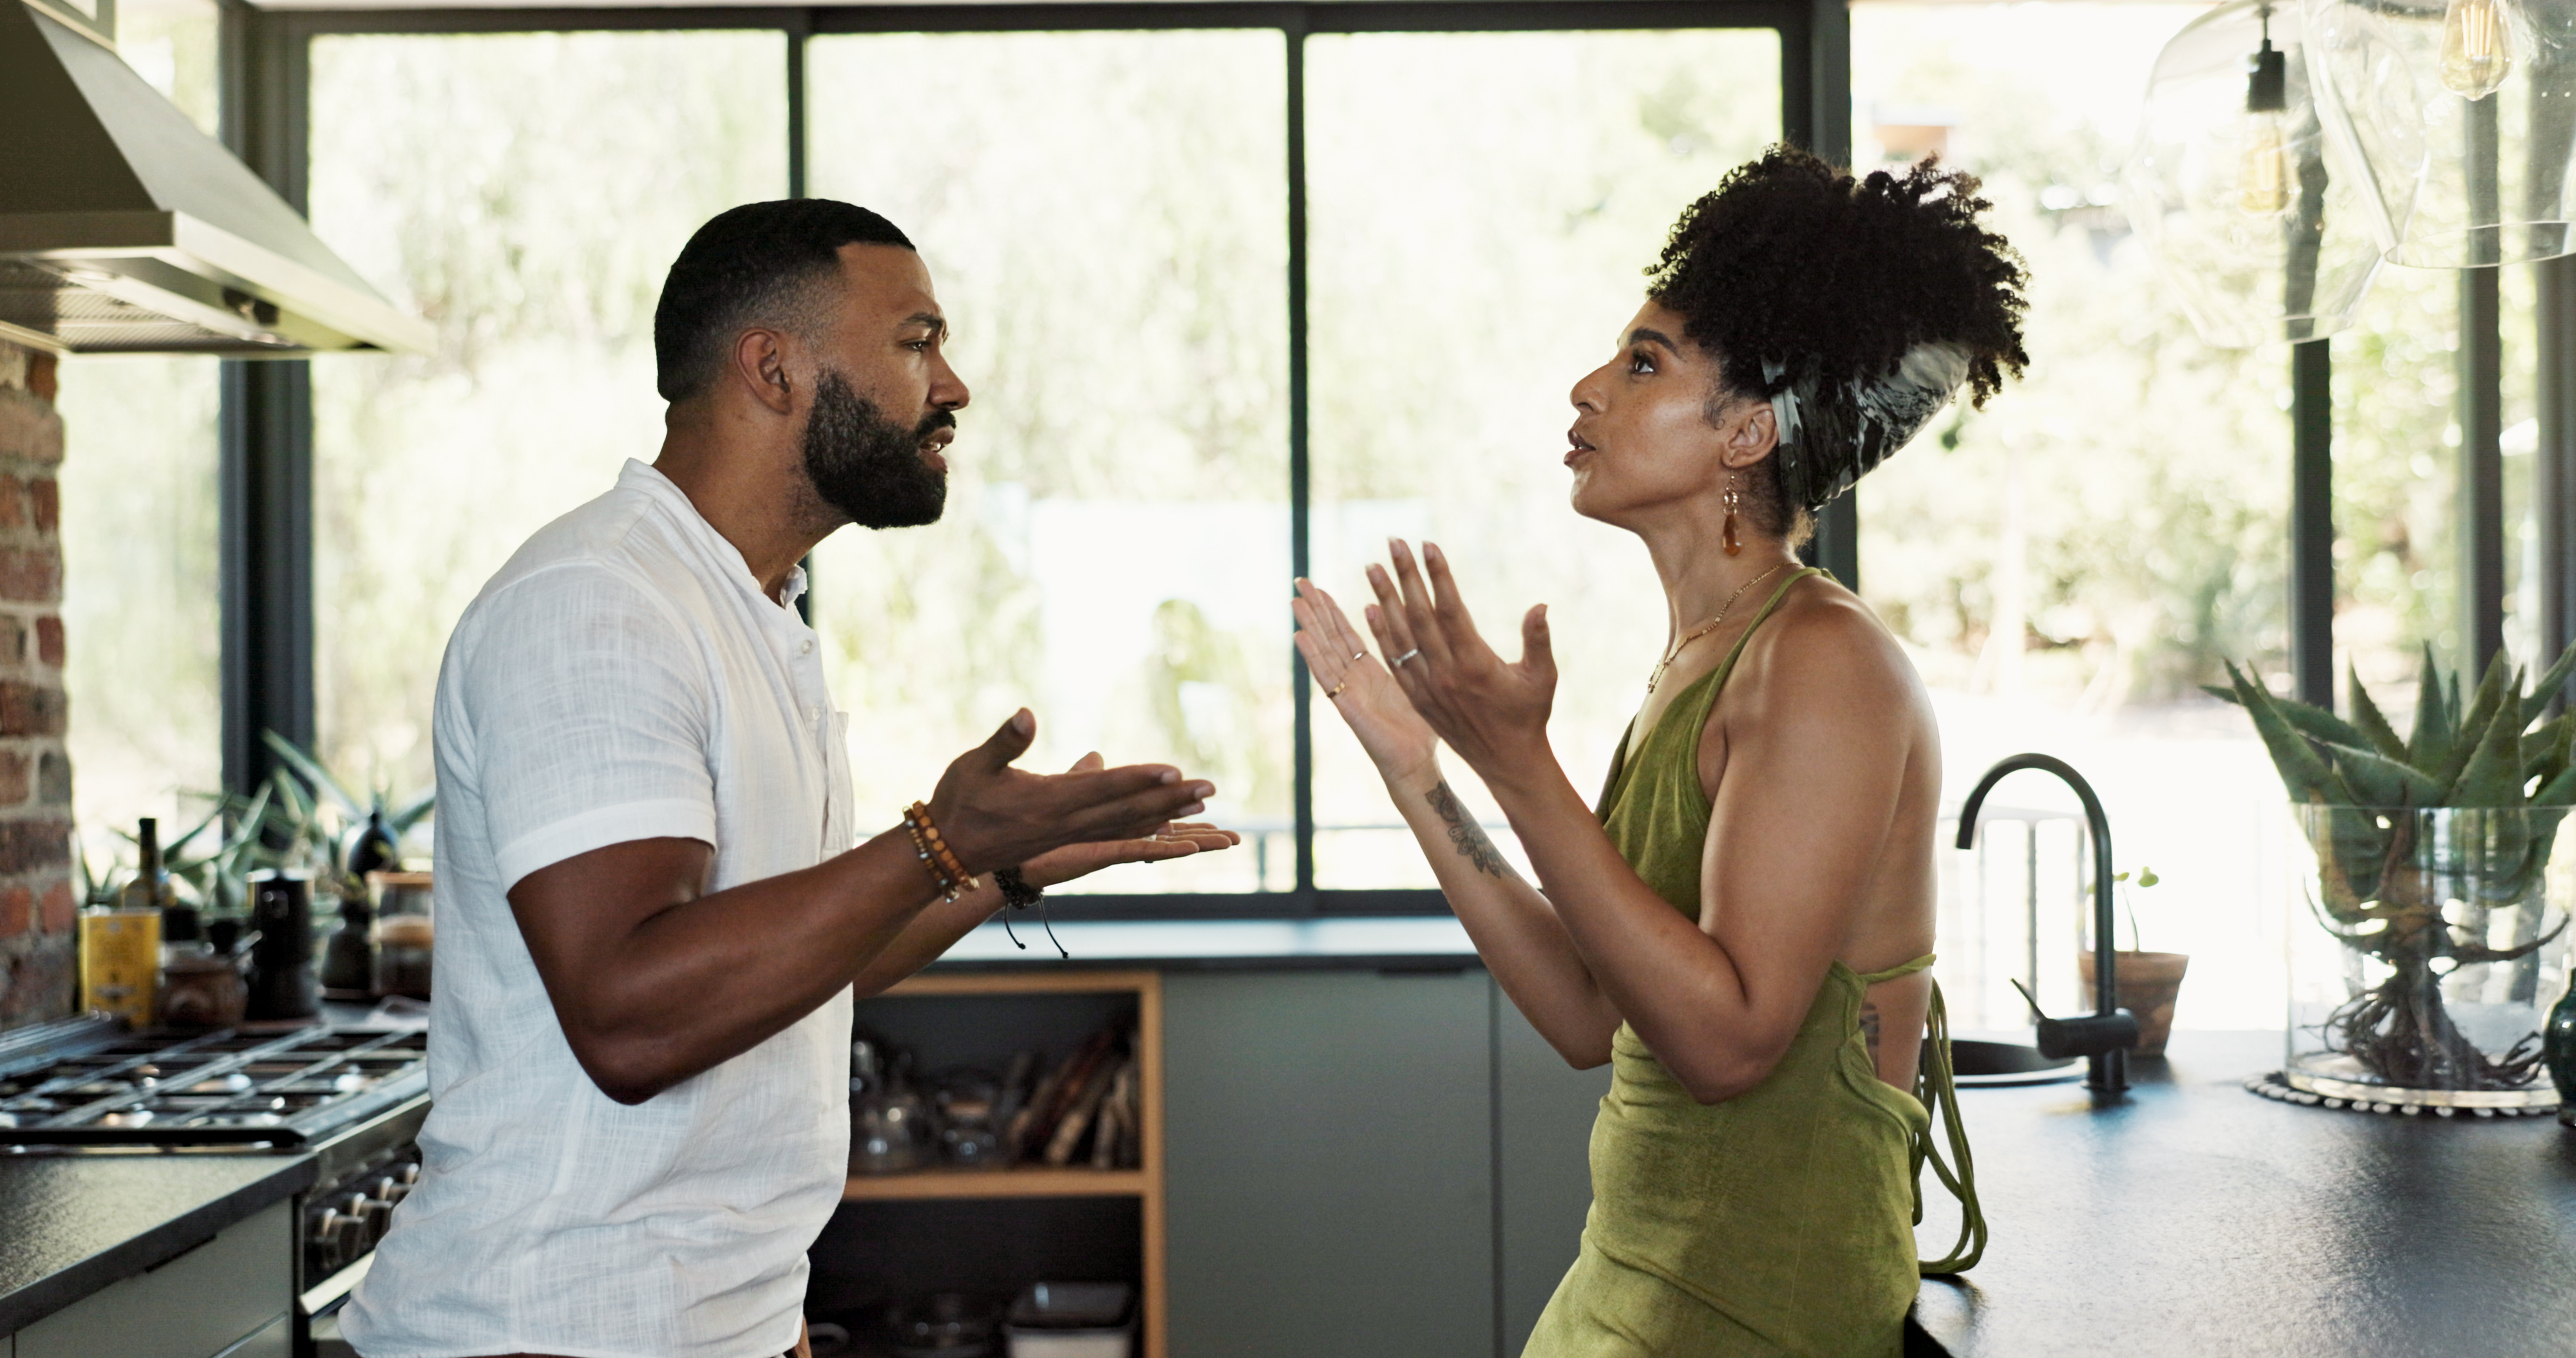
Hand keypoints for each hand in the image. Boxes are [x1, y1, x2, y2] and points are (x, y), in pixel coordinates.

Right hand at [927, 712, 1214, 875]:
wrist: (946, 850)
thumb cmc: (959, 801)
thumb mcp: (975, 764)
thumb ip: (1005, 741)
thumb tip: (1026, 713)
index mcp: (1049, 802)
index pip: (1104, 787)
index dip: (1141, 778)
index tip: (1175, 770)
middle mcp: (1066, 822)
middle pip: (1127, 808)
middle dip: (1170, 797)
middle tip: (1209, 787)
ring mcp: (1069, 834)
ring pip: (1126, 823)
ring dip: (1165, 812)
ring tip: (1200, 803)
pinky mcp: (1067, 840)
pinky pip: (1114, 833)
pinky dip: (1144, 826)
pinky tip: (1166, 823)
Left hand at [1019, 754, 1242, 887]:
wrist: (977, 838)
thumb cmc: (1003, 808)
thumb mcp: (1049, 782)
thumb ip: (1078, 773)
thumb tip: (1095, 756)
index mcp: (1097, 814)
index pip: (1144, 805)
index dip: (1175, 798)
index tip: (1204, 792)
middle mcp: (1106, 832)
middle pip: (1162, 826)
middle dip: (1197, 826)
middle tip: (1236, 833)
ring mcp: (1104, 843)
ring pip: (1159, 840)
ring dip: (1194, 840)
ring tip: (1231, 841)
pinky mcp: (1095, 853)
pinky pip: (1138, 849)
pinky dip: (1167, 848)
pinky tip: (1194, 849)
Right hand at [1294, 576, 1441, 790]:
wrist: (1416, 765)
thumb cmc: (1421, 732)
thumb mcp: (1418, 685)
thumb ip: (1415, 661)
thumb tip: (1431, 636)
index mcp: (1371, 673)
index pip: (1348, 635)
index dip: (1334, 611)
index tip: (1320, 588)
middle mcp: (1354, 679)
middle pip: (1331, 636)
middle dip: (1316, 608)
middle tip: (1300, 580)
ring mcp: (1348, 691)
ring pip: (1325, 651)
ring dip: (1309, 624)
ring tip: (1295, 599)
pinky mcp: (1347, 705)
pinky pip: (1327, 677)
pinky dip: (1313, 656)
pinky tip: (1299, 635)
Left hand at [1363, 540, 1556, 783]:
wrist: (1506, 762)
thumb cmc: (1529, 715)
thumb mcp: (1542, 677)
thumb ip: (1538, 640)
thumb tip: (1540, 605)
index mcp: (1475, 664)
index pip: (1450, 610)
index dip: (1438, 576)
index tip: (1427, 545)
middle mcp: (1445, 673)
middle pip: (1419, 616)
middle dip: (1405, 576)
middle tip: (1393, 542)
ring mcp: (1427, 686)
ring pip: (1400, 636)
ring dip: (1384, 599)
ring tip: (1372, 567)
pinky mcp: (1417, 698)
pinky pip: (1394, 661)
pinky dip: (1381, 635)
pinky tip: (1370, 609)